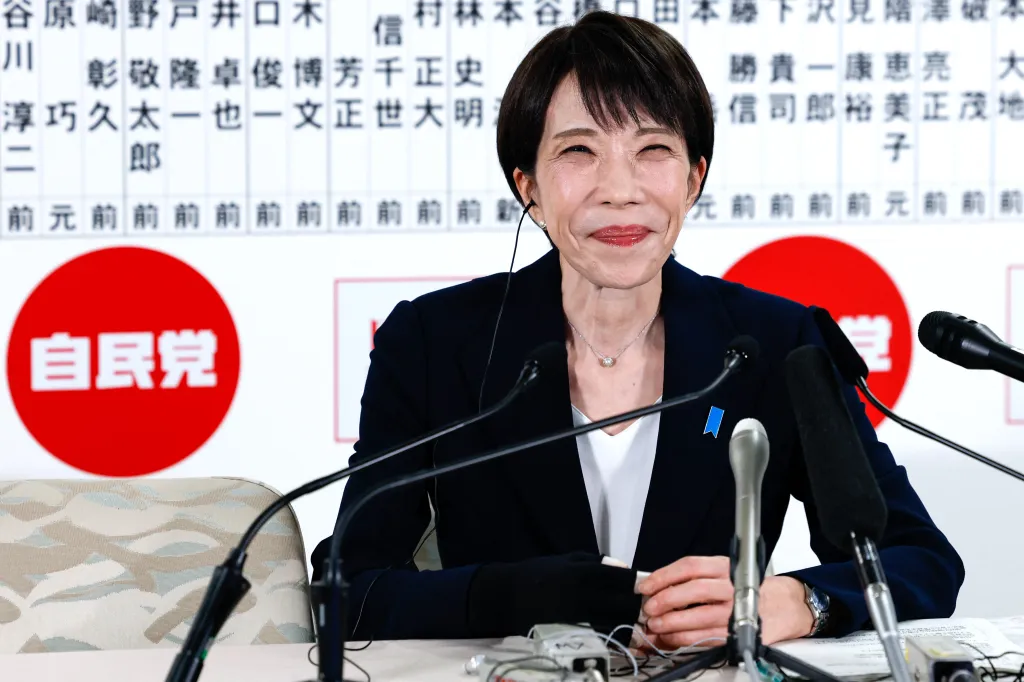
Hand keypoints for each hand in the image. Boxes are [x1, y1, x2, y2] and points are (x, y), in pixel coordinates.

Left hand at [636, 556, 814, 649]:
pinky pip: (706, 637)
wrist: (785, 606)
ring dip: (671, 623)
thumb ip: (694, 579)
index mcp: (725, 567)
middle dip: (665, 599)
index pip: (689, 567)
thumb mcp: (725, 573)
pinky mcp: (738, 632)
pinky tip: (672, 638)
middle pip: (692, 590)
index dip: (663, 576)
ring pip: (698, 617)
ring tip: (656, 625)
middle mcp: (731, 587)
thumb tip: (657, 590)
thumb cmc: (750, 588)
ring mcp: (736, 611)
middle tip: (649, 608)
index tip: (646, 586)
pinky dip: (684, 639)